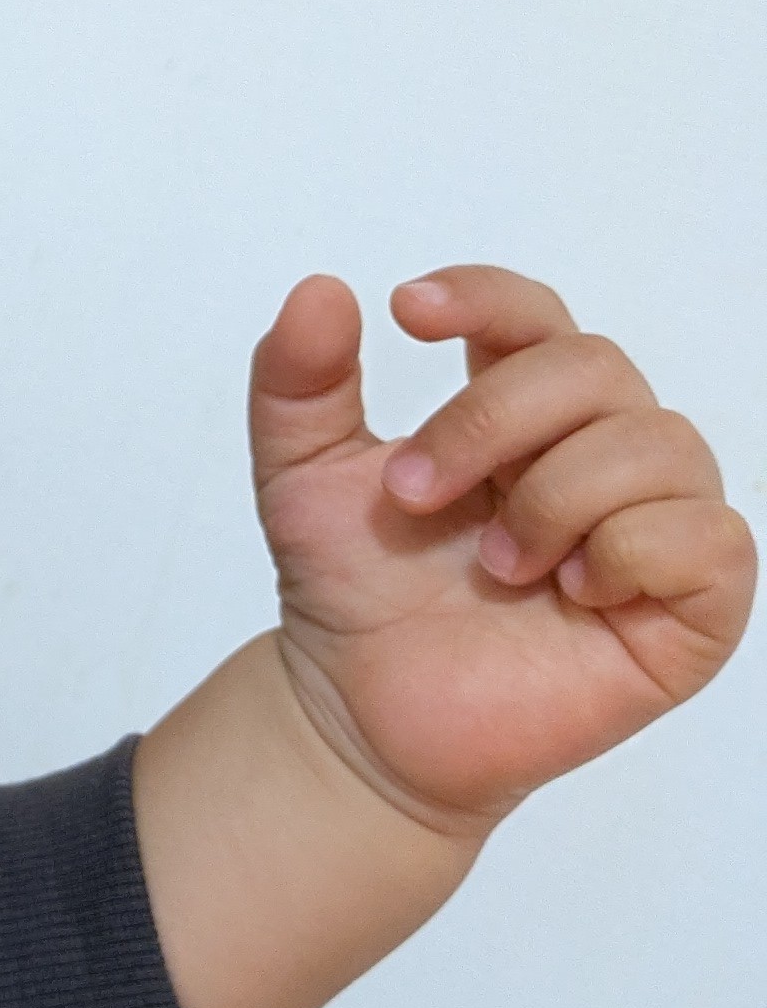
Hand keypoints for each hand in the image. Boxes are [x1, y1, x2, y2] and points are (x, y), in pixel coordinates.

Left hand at [250, 267, 751, 834]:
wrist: (363, 719)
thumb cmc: (356, 596)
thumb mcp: (301, 480)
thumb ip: (298, 384)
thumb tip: (317, 288)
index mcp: (520, 412)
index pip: (535, 317)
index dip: (487, 298)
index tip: (408, 311)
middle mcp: (599, 452)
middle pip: (594, 365)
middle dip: (491, 419)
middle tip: (412, 494)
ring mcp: (654, 525)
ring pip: (660, 441)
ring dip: (556, 496)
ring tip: (496, 567)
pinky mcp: (692, 607)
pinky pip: (709, 538)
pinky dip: (632, 549)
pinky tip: (573, 592)